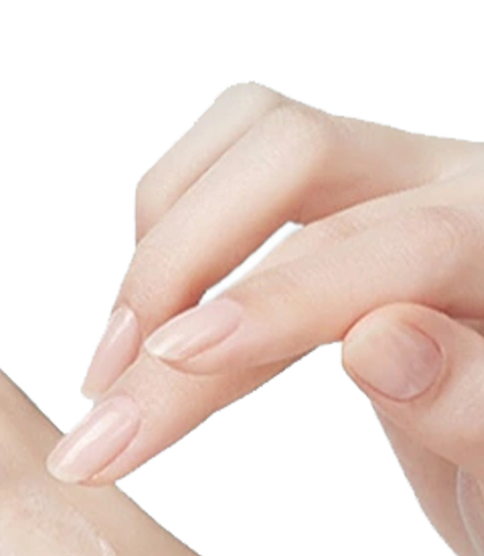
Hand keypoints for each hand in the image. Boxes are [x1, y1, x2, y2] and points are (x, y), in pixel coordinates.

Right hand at [49, 84, 483, 555]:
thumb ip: (471, 406)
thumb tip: (377, 342)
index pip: (380, 243)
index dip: (268, 301)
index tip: (172, 364)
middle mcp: (453, 186)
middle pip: (290, 156)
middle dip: (176, 274)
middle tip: (107, 412)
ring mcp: (393, 186)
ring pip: (247, 143)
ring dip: (160, 248)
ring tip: (112, 373)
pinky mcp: (338, 207)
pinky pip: (232, 175)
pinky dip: (167, 243)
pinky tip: (147, 341)